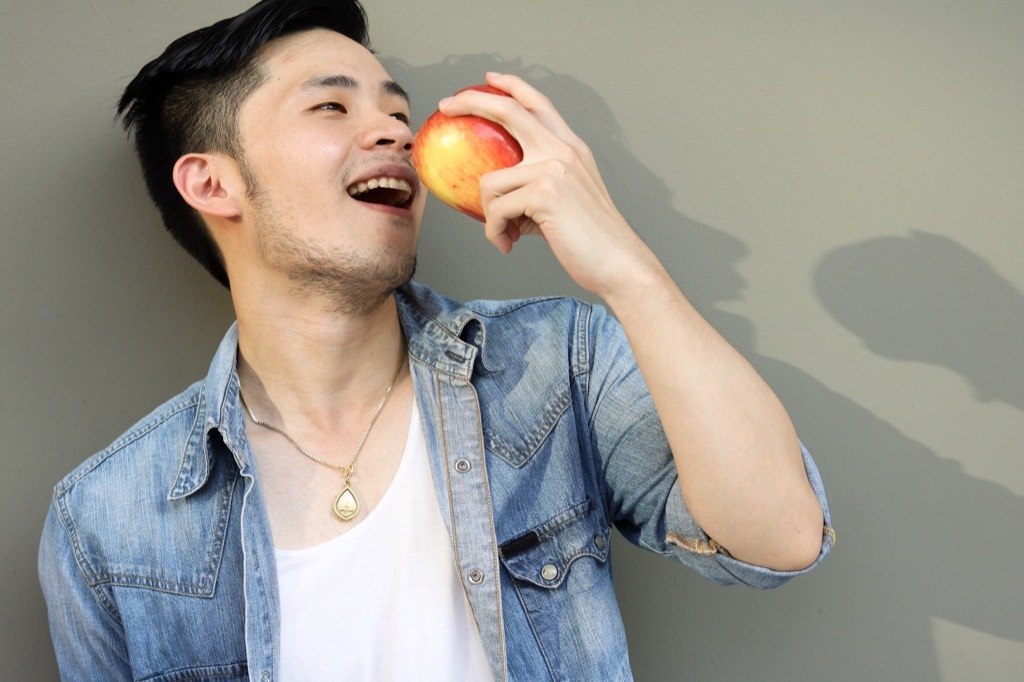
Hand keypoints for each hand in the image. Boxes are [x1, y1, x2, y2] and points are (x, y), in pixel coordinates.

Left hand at [437, 72, 655, 297]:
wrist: (618, 263)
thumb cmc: (590, 240)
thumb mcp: (564, 202)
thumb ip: (535, 188)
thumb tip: (498, 200)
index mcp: (571, 149)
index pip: (539, 104)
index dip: (512, 86)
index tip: (489, 78)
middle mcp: (563, 150)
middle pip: (508, 110)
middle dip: (471, 101)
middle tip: (445, 105)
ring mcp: (553, 168)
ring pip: (490, 182)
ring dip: (490, 215)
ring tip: (505, 235)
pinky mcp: (543, 193)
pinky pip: (495, 210)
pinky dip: (495, 232)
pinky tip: (509, 244)